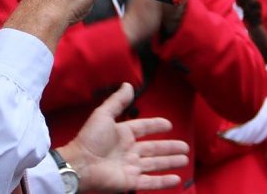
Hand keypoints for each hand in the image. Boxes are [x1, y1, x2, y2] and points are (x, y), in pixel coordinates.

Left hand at [56, 83, 188, 191]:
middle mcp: (129, 151)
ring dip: (170, 162)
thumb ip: (118, 101)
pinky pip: (151, 182)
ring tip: (185, 160)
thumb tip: (128, 84)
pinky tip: (177, 179)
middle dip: (169, 148)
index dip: (155, 126)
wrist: (80, 163)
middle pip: (154, 148)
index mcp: (123, 134)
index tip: (168, 125)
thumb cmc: (91, 138)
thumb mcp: (104, 114)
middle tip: (185, 147)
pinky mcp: (131, 182)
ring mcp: (131, 167)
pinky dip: (164, 182)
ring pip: (156, 164)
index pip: (143, 128)